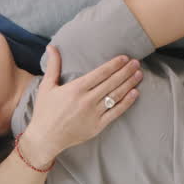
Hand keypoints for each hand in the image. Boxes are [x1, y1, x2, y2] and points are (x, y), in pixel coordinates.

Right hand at [21, 46, 141, 159]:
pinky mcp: (98, 126)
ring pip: (116, 96)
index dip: (114, 64)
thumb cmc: (45, 111)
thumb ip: (53, 65)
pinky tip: (135, 93)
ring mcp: (93, 114)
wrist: (46, 138)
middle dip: (126, 71)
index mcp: (75, 89)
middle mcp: (86, 100)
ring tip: (139, 74)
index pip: (100, 73)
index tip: (124, 57)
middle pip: (111, 82)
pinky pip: (116, 112)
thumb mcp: (46, 86)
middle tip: (137, 62)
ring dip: (129, 84)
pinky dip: (127, 102)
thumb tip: (52, 46)